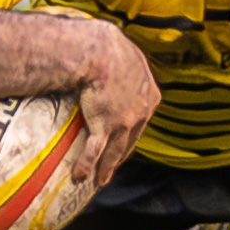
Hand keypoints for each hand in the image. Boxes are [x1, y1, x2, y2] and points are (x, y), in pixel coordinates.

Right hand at [68, 21, 160, 190]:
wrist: (100, 51)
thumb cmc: (110, 47)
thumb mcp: (128, 58)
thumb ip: (129, 69)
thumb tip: (119, 65)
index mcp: (150, 96)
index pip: (141, 123)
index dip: (132, 136)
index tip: (124, 144)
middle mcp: (142, 112)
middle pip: (131, 141)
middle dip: (120, 157)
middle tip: (111, 169)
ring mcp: (124, 121)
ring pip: (115, 152)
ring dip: (106, 169)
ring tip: (99, 182)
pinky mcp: (105, 125)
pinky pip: (94, 150)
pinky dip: (86, 165)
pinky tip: (79, 177)